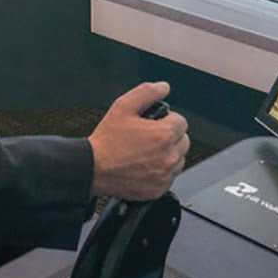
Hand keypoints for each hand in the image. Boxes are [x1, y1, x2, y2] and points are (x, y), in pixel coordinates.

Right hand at [87, 82, 189, 200]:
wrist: (94, 168)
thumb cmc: (107, 141)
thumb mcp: (123, 106)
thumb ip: (147, 92)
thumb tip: (163, 87)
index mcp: (163, 135)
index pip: (181, 122)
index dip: (167, 119)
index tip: (154, 124)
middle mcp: (168, 156)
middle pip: (183, 141)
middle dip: (170, 136)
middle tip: (149, 137)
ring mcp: (165, 175)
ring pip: (179, 159)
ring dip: (168, 154)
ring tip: (147, 151)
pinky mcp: (159, 189)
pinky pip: (170, 177)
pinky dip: (162, 171)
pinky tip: (145, 165)